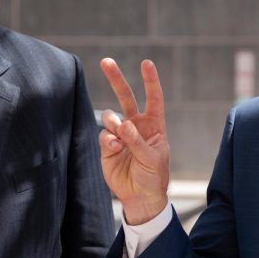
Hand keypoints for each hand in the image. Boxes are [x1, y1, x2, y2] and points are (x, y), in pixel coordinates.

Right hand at [99, 58, 169, 224]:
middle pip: (126, 97)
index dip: (150, 81)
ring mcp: (121, 135)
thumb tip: (123, 123)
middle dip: (116, 79)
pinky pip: (103, 134)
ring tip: (119, 135)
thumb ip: (137, 141)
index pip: (154, 98)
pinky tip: (114, 148)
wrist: (140, 196)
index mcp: (154, 125)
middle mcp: (137, 126)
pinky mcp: (107, 146)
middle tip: (106, 61)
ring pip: (110, 116)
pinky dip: (107, 139)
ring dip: (113, 121)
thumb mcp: (152, 159)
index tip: (146, 63)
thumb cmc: (154, 176)